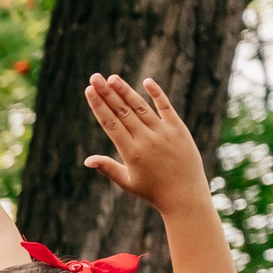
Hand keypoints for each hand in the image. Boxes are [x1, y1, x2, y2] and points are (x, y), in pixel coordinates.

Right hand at [80, 75, 208, 213]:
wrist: (185, 195)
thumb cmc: (153, 191)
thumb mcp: (127, 181)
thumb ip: (108, 167)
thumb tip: (87, 161)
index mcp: (131, 152)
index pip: (110, 123)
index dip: (98, 105)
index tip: (89, 91)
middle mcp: (146, 139)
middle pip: (122, 111)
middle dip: (106, 93)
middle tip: (94, 77)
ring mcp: (163, 132)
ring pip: (141, 107)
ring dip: (125, 91)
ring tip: (112, 78)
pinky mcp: (179, 129)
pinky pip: (166, 108)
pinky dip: (156, 94)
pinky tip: (146, 82)